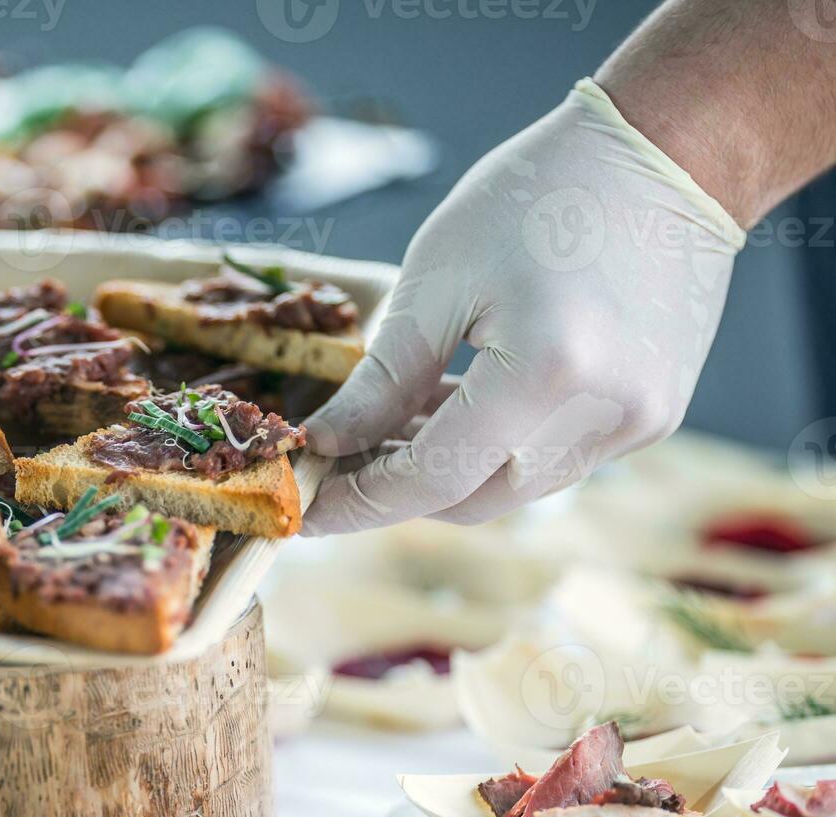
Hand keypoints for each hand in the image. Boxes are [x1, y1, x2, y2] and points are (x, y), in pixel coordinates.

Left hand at [303, 79, 745, 534]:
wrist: (667, 154)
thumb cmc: (538, 196)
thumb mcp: (437, 279)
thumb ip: (381, 379)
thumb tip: (326, 444)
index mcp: (547, 374)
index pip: (433, 477)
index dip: (360, 501)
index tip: (305, 507)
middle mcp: (605, 415)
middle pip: (473, 499)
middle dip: (396, 489)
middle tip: (336, 459)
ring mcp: (640, 422)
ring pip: (513, 486)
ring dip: (446, 467)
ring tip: (390, 421)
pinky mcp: (653, 415)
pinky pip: (554, 459)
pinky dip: (497, 446)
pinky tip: (456, 401)